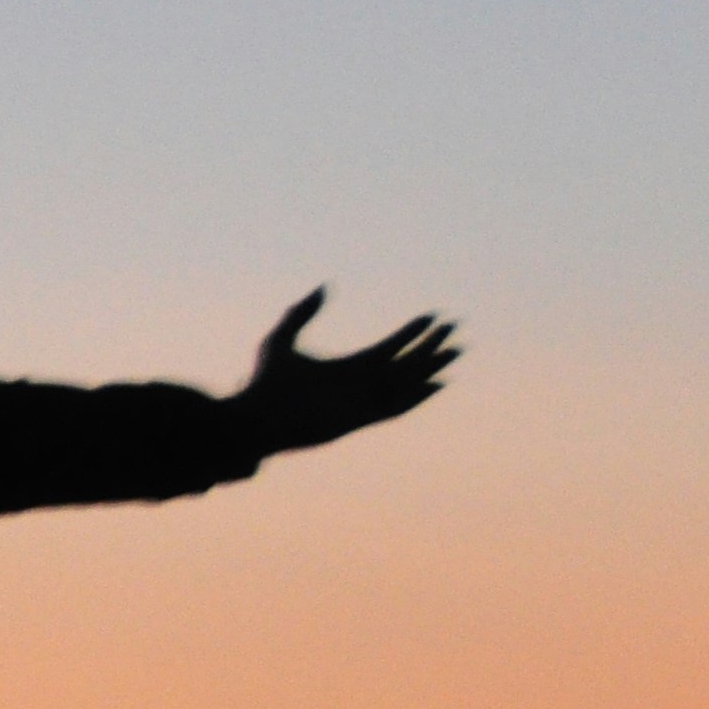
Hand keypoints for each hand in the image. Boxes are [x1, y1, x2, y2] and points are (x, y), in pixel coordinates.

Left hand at [234, 288, 458, 454]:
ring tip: (454, 350)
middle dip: (430, 348)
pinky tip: (436, 384)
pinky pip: (394, 409)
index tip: (431, 316)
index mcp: (347, 368)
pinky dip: (415, 397)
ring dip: (430, 368)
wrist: (254, 418)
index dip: (410, 333)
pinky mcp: (357, 420)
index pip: (388, 348)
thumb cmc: (264, 383)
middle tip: (454, 330)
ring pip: (405, 384)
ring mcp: (360, 403)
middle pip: (405, 365)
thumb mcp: (280, 340)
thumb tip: (324, 288)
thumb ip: (300, 314)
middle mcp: (359, 386)